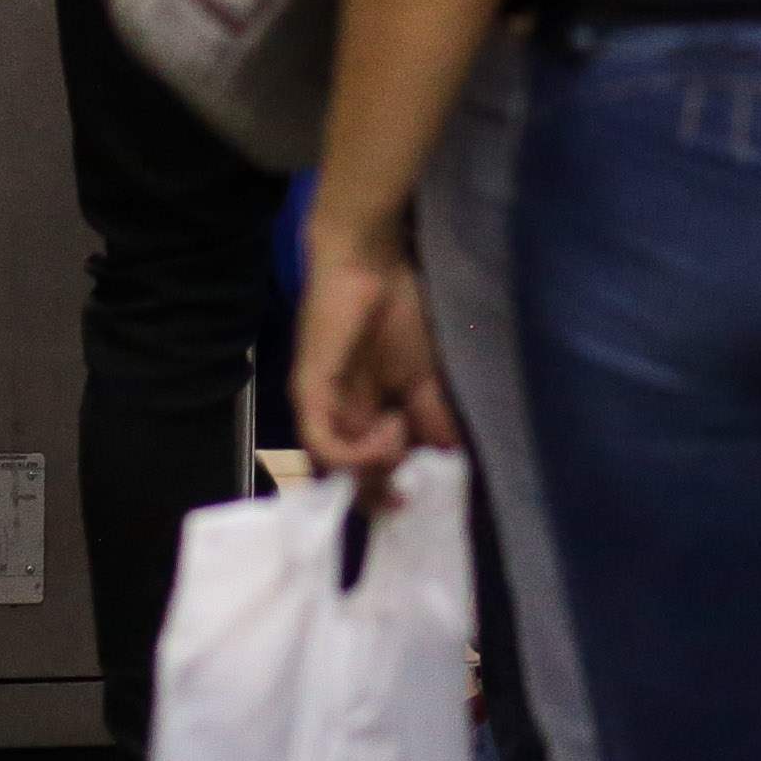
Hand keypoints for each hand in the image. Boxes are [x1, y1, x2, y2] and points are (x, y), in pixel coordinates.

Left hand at [293, 236, 454, 500]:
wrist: (371, 263)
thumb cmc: (398, 309)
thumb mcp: (425, 377)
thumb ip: (432, 418)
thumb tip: (451, 458)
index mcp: (365, 413)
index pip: (373, 468)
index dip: (395, 487)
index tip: (424, 497)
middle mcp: (339, 416)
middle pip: (353, 476)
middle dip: (382, 492)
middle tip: (410, 494)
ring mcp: (320, 407)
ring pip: (337, 467)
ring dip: (374, 467)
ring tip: (401, 437)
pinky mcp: (309, 394)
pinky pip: (322, 444)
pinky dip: (355, 453)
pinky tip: (387, 432)